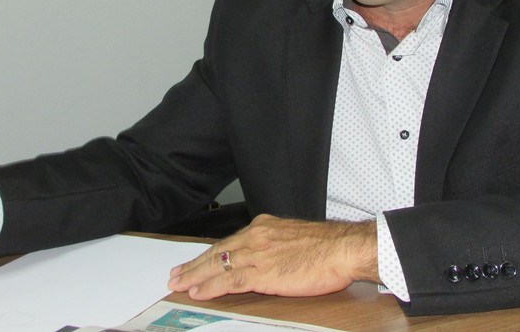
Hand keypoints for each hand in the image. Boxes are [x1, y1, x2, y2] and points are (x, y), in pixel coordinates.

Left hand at [168, 214, 378, 299]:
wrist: (343, 249)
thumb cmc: (328, 246)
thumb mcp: (297, 238)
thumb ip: (277, 245)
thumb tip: (270, 257)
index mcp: (265, 227)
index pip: (229, 241)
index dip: (209, 253)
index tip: (196, 260)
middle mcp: (256, 236)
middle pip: (217, 251)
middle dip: (194, 264)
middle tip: (176, 273)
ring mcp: (257, 254)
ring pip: (217, 265)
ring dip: (195, 276)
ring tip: (179, 284)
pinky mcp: (262, 272)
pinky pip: (229, 281)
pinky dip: (211, 287)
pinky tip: (199, 292)